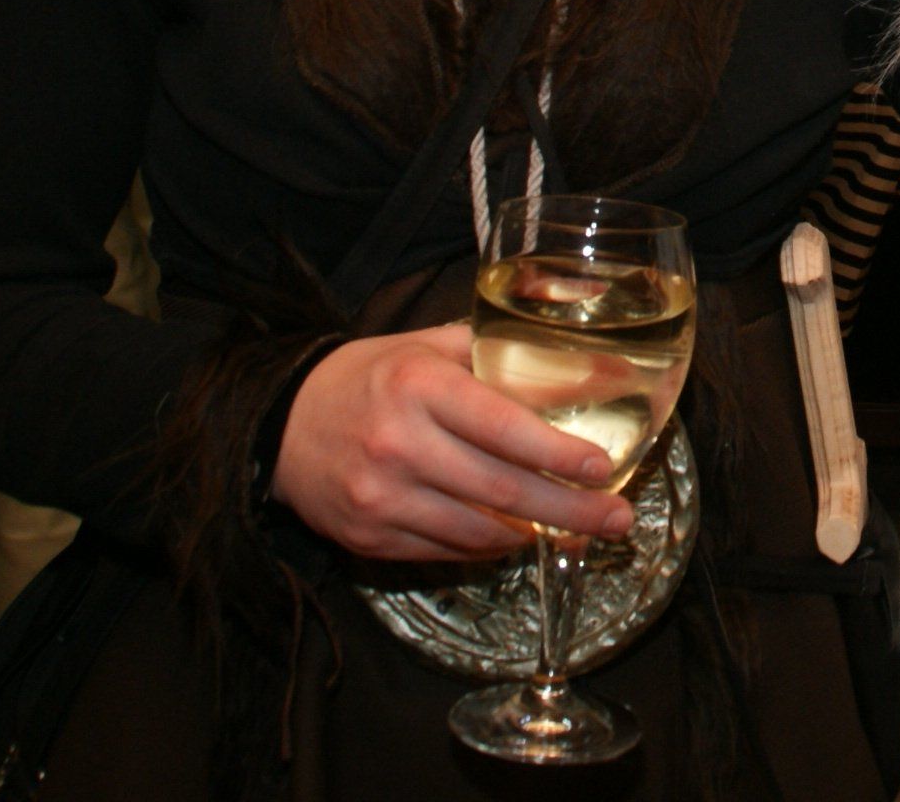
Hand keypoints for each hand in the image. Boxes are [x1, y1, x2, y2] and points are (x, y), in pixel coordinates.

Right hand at [271, 324, 633, 562]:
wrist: (282, 425)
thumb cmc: (372, 379)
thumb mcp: (428, 348)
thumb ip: (500, 352)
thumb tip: (586, 360)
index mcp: (418, 385)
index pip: (502, 426)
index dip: (558, 452)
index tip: (603, 466)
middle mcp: (398, 443)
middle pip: (501, 489)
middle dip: (570, 509)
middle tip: (618, 517)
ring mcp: (381, 498)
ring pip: (479, 530)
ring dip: (536, 534)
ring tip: (580, 529)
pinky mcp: (371, 537)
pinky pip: (449, 551)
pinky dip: (491, 545)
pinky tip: (518, 534)